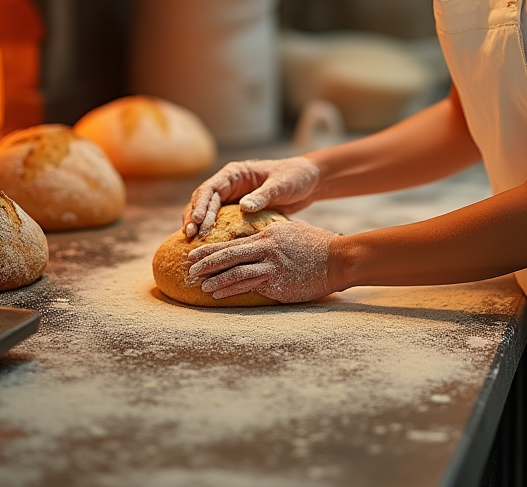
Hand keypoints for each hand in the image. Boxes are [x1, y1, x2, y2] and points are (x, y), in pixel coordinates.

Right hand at [182, 157, 320, 238]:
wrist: (307, 182)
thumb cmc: (294, 177)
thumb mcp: (281, 185)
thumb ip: (263, 195)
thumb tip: (244, 207)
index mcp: (235, 174)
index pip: (210, 189)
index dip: (201, 204)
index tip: (198, 221)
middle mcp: (229, 185)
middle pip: (202, 201)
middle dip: (194, 218)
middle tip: (190, 236)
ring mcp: (231, 199)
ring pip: (206, 212)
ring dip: (198, 226)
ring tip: (192, 244)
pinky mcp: (237, 212)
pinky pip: (218, 222)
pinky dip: (210, 232)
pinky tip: (207, 248)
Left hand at [187, 220, 339, 302]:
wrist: (337, 259)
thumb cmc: (317, 245)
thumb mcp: (291, 233)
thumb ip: (272, 236)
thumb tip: (256, 241)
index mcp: (268, 235)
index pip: (232, 242)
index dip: (210, 249)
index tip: (194, 255)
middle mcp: (266, 247)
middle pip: (228, 255)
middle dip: (205, 263)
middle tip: (188, 270)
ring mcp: (271, 265)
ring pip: (234, 271)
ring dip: (214, 279)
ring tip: (199, 286)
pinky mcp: (277, 282)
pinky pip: (247, 285)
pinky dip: (230, 289)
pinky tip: (218, 294)